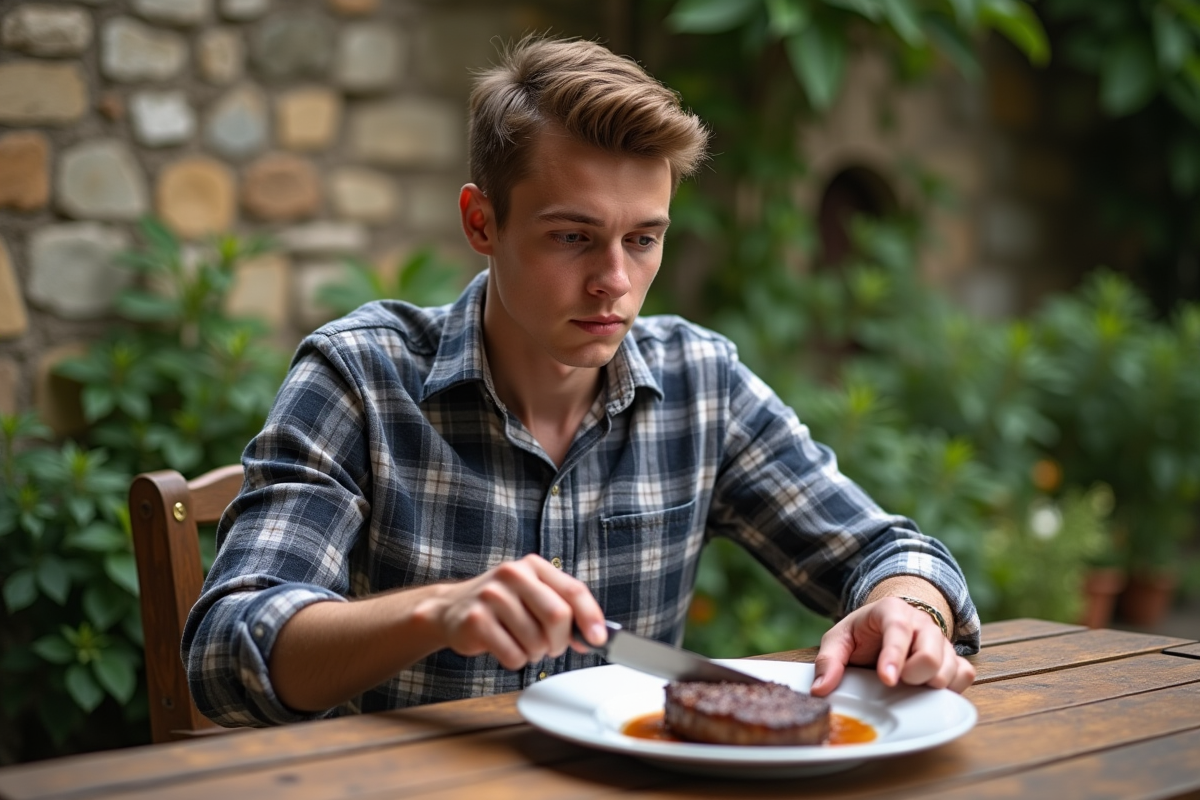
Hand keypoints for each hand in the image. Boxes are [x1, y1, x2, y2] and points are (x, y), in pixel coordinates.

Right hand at [427, 554, 607, 669]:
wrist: (451, 609)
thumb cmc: (502, 605)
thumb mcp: (533, 595)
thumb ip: (564, 609)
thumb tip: (593, 636)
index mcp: (533, 566)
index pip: (573, 590)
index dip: (591, 617)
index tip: (599, 639)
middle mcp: (513, 574)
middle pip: (557, 616)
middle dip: (559, 641)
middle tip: (552, 648)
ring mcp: (492, 596)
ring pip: (536, 641)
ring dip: (535, 653)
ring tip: (522, 643)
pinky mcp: (476, 621)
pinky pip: (514, 655)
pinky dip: (516, 660)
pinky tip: (505, 647)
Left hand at [809, 596, 974, 696]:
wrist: (886, 626)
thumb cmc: (862, 634)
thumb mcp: (839, 640)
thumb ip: (828, 661)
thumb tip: (820, 689)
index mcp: (892, 610)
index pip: (897, 630)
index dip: (894, 656)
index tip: (887, 679)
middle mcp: (921, 622)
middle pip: (931, 655)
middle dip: (913, 675)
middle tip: (896, 681)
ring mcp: (941, 640)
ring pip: (950, 667)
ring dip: (929, 684)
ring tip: (909, 683)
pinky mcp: (954, 657)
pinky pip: (965, 674)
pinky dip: (951, 686)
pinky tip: (928, 688)